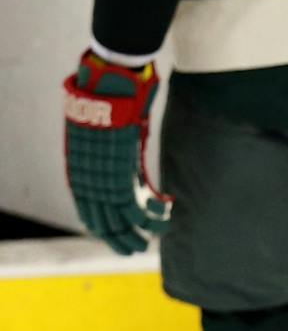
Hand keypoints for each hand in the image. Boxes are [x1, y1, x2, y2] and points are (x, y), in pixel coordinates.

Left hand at [62, 51, 171, 255]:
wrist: (109, 80)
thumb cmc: (108, 100)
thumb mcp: (104, 131)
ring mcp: (103, 174)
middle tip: (133, 251)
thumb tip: (124, 165)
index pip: (87, 210)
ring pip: (119, 218)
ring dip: (138, 232)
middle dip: (118, 239)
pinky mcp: (120, 171)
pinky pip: (136, 206)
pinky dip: (151, 215)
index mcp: (80, 169)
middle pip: (101, 219)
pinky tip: (165, 216)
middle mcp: (88, 176)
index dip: (101, 228)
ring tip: (154, 238)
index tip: (115, 238)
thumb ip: (109, 152)